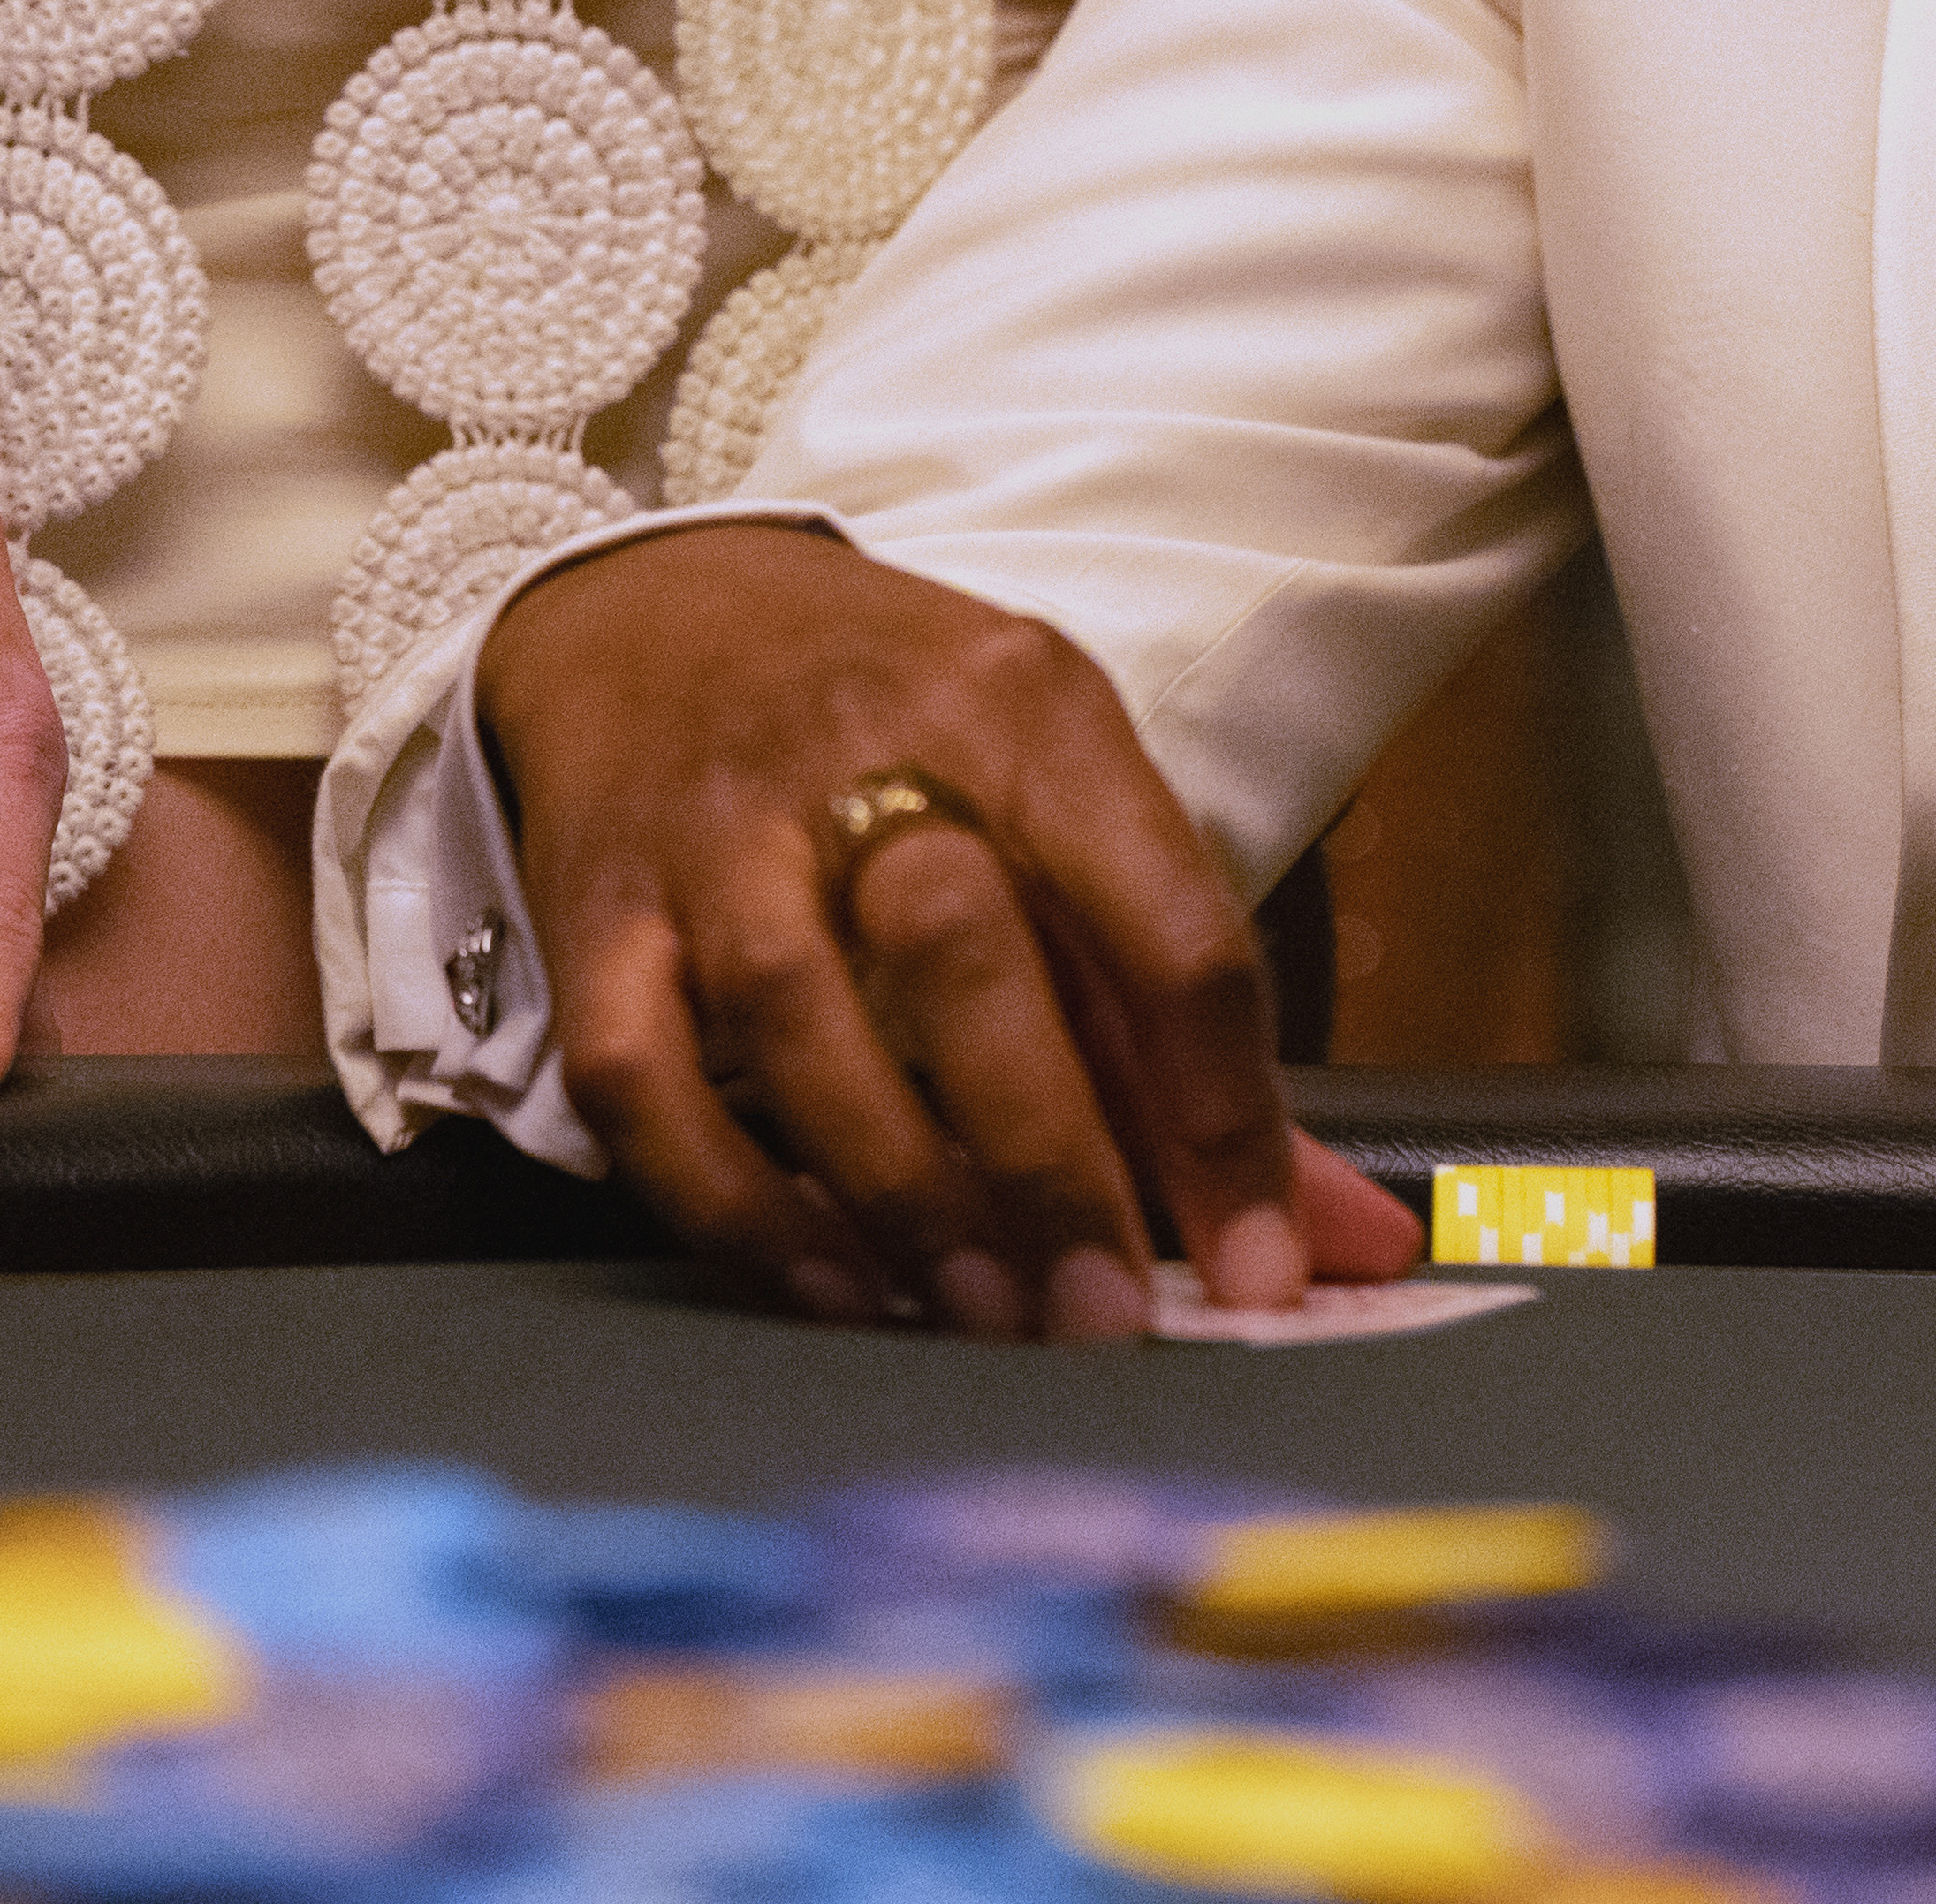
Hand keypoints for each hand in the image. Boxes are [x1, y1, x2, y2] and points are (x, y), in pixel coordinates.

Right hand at [482, 522, 1422, 1338]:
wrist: (657, 612)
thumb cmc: (905, 731)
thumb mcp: (1066, 800)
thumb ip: (1180, 1026)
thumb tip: (1339, 1239)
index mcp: (1030, 713)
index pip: (1161, 915)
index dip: (1224, 1112)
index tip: (1264, 1271)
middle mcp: (866, 754)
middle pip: (966, 955)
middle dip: (1049, 1161)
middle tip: (1102, 1323)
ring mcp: (715, 834)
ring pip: (797, 1021)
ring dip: (904, 1195)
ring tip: (983, 1321)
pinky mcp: (595, 915)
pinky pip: (643, 1082)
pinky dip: (737, 1205)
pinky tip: (829, 1287)